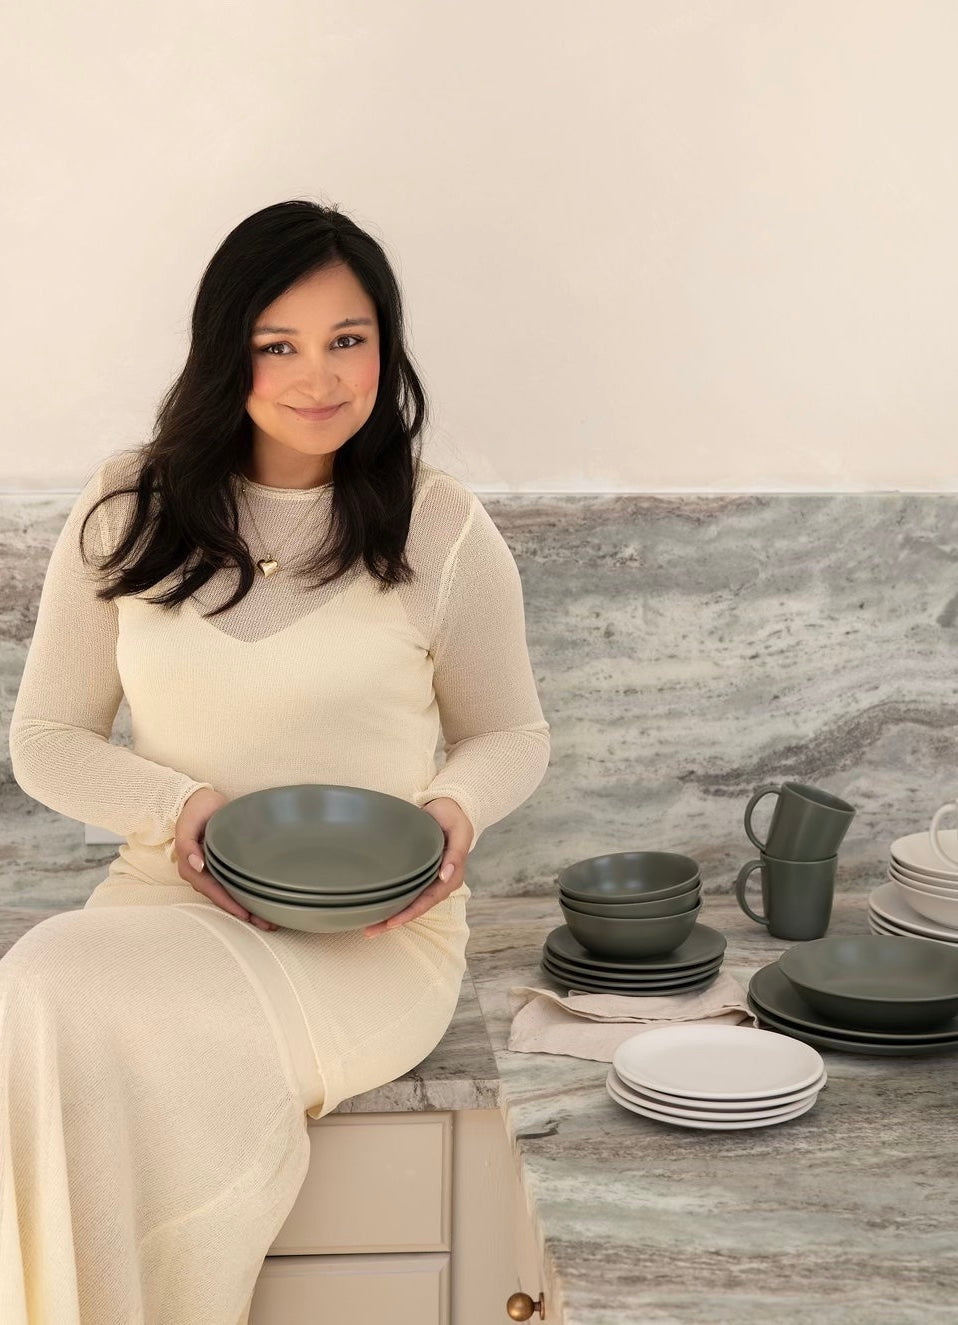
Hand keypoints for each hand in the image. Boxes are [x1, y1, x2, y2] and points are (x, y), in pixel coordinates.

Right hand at [173, 787, 277, 930]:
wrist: (198, 798)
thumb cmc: (194, 811)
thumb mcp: (186, 825)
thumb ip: (187, 845)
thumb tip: (197, 865)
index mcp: (192, 867)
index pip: (213, 891)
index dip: (229, 904)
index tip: (246, 915)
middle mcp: (203, 872)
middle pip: (224, 898)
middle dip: (244, 913)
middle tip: (267, 924)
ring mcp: (214, 869)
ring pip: (231, 894)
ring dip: (248, 908)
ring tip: (270, 920)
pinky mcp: (224, 864)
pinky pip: (235, 883)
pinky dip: (248, 894)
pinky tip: (263, 900)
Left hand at [363, 797, 471, 936]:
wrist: (448, 804)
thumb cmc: (453, 817)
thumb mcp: (459, 831)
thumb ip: (456, 854)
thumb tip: (445, 876)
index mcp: (451, 877)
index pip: (428, 901)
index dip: (410, 913)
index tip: (391, 922)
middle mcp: (439, 882)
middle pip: (416, 908)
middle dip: (394, 921)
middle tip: (370, 932)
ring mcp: (428, 879)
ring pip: (409, 903)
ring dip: (391, 915)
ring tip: (368, 927)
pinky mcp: (418, 873)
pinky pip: (405, 891)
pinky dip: (392, 901)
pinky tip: (376, 906)